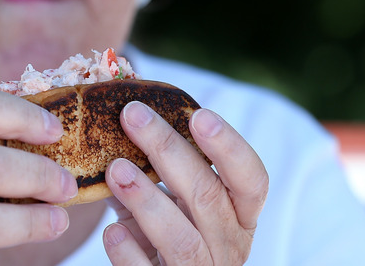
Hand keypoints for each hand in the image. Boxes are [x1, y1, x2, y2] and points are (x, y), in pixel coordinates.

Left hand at [102, 102, 267, 264]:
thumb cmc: (165, 229)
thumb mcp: (173, 197)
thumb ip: (160, 164)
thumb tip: (125, 112)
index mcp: (240, 216)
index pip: (253, 180)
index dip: (229, 147)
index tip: (199, 115)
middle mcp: (228, 246)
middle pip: (209, 197)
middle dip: (169, 151)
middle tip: (133, 116)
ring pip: (182, 240)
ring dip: (148, 200)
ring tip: (116, 169)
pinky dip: (129, 252)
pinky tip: (112, 230)